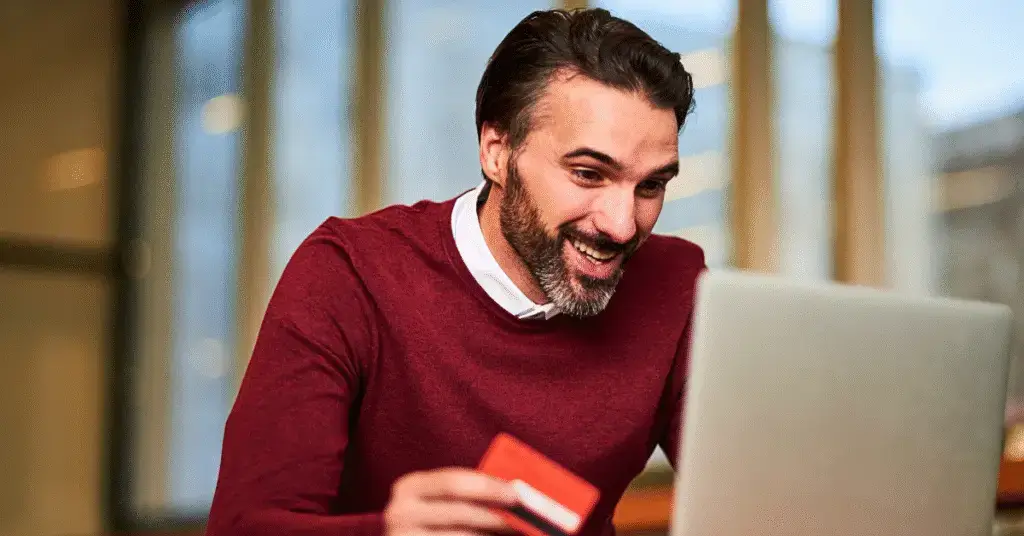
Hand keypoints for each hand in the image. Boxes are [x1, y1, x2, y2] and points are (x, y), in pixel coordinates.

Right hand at [384, 468, 519, 535]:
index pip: (455, 482)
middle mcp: (398, 512)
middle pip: (461, 512)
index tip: (518, 494)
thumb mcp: (441, 504)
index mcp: (409, 487)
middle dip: (496, 517)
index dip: (489, 487)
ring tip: (517, 535)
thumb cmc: (433, 525)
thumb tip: (517, 491)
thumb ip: (469, 496)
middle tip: (525, 523)